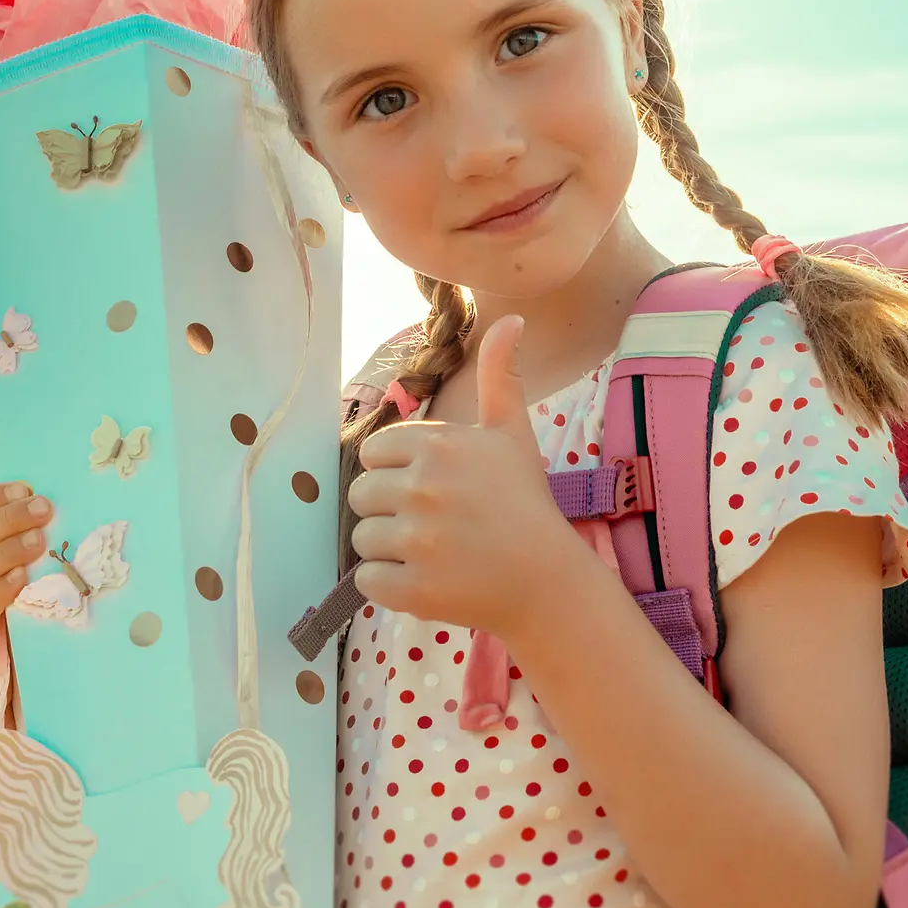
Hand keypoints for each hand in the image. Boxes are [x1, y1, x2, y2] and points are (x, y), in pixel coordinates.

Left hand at [348, 315, 577, 637]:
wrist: (547, 580)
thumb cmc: (525, 502)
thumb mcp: (512, 433)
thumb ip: (500, 375)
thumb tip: (511, 318)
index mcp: (438, 445)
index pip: (371, 453)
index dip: (396, 471)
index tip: (430, 487)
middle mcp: (422, 488)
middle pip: (360, 495)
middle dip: (388, 509)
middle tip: (432, 523)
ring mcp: (416, 541)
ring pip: (362, 538)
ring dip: (389, 548)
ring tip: (433, 551)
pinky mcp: (411, 589)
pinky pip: (366, 580)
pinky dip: (388, 583)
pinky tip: (426, 578)